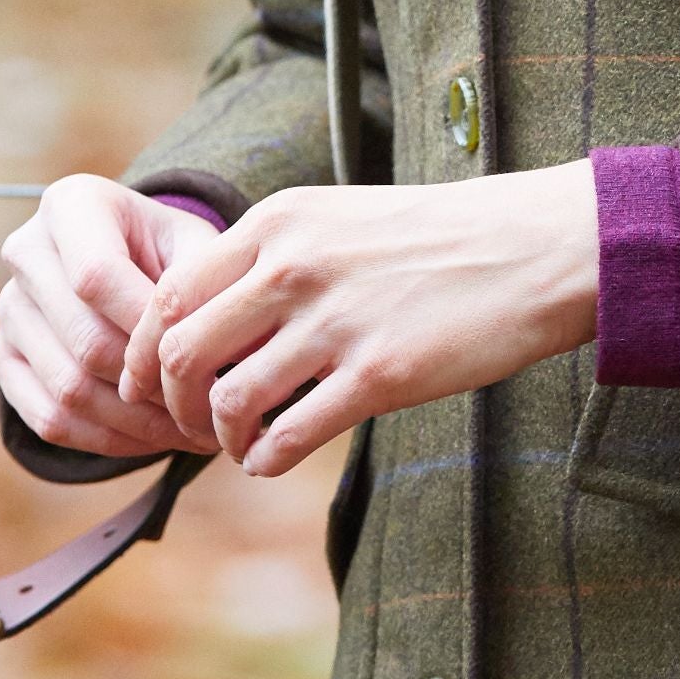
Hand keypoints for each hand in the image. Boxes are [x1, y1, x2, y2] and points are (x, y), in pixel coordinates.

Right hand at [0, 173, 222, 458]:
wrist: (131, 261)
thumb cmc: (171, 251)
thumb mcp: (196, 246)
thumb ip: (199, 286)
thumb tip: (199, 356)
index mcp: (70, 205)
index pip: (96, 278)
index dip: (147, 329)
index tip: (200, 359)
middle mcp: (26, 251)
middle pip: (85, 341)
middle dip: (151, 385)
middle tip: (207, 410)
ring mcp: (9, 309)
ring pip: (69, 389)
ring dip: (135, 422)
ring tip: (191, 430)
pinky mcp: (4, 359)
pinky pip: (50, 420)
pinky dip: (107, 440)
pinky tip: (152, 438)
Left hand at [120, 165, 600, 478]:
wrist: (534, 247)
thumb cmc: (440, 238)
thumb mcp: (341, 219)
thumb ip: (273, 258)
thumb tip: (211, 321)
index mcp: (279, 222)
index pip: (168, 296)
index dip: (145, 354)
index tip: (150, 388)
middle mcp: (294, 266)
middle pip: (181, 354)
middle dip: (171, 406)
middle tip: (190, 428)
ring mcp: (335, 322)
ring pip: (226, 402)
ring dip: (221, 439)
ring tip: (243, 445)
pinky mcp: (378, 374)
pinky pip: (285, 436)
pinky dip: (265, 459)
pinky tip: (276, 457)